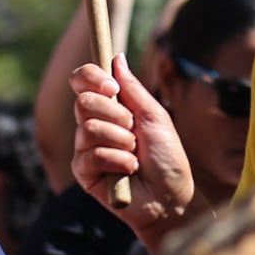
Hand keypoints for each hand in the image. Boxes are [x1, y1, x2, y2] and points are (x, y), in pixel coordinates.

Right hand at [70, 55, 196, 233]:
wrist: (170, 196)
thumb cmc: (167, 157)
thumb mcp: (155, 116)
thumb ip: (133, 89)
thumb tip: (116, 58)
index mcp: (111, 107)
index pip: (84, 81)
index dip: (92, 78)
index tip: (113, 87)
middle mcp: (95, 124)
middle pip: (84, 101)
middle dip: (115, 114)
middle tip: (134, 130)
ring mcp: (86, 148)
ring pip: (88, 129)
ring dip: (121, 141)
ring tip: (135, 155)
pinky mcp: (84, 172)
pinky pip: (90, 155)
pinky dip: (117, 161)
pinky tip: (129, 170)